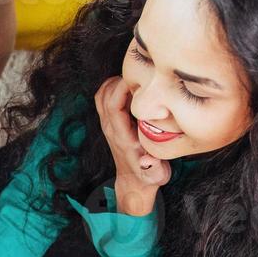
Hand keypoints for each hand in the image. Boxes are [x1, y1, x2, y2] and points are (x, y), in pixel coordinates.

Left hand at [94, 76, 170, 213]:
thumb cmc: (148, 176)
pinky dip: (114, 87)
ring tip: (138, 79)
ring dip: (116, 81)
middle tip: (143, 74)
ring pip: (102, 94)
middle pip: (104, 94)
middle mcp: (110, 127)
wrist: (134, 182)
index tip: (142, 78)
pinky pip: (105, 98)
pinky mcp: (110, 122)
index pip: (113, 104)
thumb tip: (148, 162)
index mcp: (120, 135)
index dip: (123, 87)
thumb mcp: (155, 175)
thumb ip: (153, 168)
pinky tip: (133, 87)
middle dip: (121, 79)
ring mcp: (107, 124)